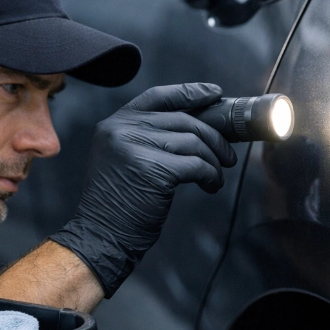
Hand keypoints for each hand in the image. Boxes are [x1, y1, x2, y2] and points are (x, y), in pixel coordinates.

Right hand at [49, 83, 237, 296]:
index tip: (215, 94)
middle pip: (183, 120)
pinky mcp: (154, 169)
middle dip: (214, 137)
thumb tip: (199, 127)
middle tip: (227, 156)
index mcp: (114, 124)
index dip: (190, 92)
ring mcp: (136, 147)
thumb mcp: (124, 158)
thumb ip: (149, 137)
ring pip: (194, 142)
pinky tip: (211, 186)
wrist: (101, 236)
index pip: (158, 96)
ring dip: (213, 161)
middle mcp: (121, 129)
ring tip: (216, 176)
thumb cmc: (119, 203)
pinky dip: (211, 175)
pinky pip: (197, 165)